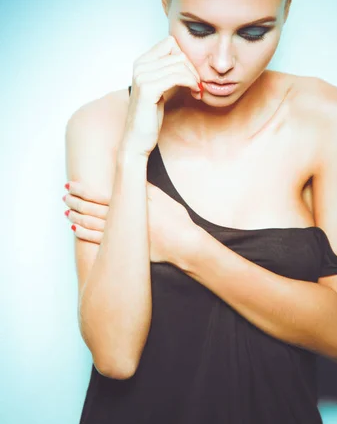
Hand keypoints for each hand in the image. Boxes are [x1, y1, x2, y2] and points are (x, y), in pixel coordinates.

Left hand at [63, 181, 196, 263]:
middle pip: (91, 209)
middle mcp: (122, 220)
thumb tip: (129, 176)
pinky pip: (99, 241)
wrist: (184, 244)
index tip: (72, 184)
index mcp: (129, 204)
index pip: (98, 195)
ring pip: (92, 225)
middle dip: (75, 202)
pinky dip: (85, 234)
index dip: (83, 190)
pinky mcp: (124, 248)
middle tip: (64, 197)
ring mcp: (121, 235)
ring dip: (77, 217)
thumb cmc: (176, 220)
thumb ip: (143, 187)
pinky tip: (76, 229)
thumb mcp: (160, 196)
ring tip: (67, 211)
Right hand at [120, 35, 201, 159]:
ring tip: (196, 92)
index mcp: (142, 62)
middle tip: (198, 86)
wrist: (137, 140)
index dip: (185, 57)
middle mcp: (139, 65)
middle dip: (193, 69)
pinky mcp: (148, 89)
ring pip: (180, 65)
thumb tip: (189, 61)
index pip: (171, 43)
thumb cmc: (150, 116)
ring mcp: (142, 76)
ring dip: (194, 78)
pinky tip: (195, 94)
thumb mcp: (161, 88)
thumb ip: (169, 72)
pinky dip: (191, 83)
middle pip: (178, 53)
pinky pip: (177, 76)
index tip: (191, 75)